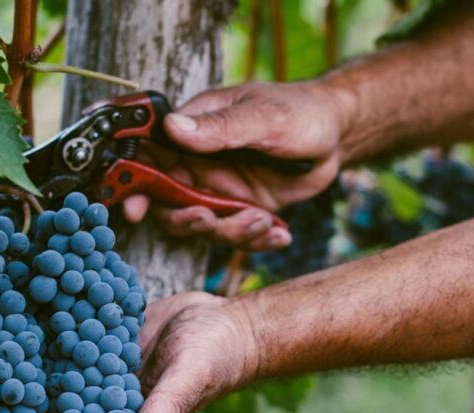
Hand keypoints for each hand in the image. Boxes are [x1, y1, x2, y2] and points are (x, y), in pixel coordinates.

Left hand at [0, 291, 258, 412]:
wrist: (232, 324)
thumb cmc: (217, 361)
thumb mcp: (188, 383)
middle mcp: (93, 392)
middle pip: (35, 393)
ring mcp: (92, 359)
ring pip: (41, 354)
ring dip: (7, 339)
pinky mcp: (96, 327)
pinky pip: (61, 319)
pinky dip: (35, 305)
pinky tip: (6, 284)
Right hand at [123, 81, 353, 250]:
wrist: (337, 132)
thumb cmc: (301, 111)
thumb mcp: (263, 117)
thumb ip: (220, 127)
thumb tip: (172, 127)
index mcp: (195, 130)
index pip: (150, 158)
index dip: (136, 185)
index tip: (136, 209)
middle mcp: (200, 163)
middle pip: (170, 203)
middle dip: (188, 220)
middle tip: (211, 218)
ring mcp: (221, 188)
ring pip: (205, 226)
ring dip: (232, 231)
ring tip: (264, 220)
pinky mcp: (243, 208)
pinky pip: (238, 234)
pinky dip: (257, 241)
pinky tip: (280, 234)